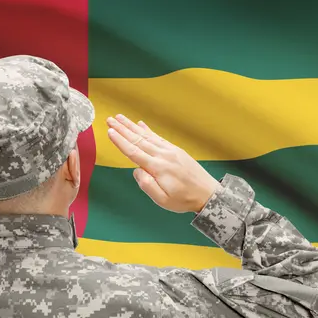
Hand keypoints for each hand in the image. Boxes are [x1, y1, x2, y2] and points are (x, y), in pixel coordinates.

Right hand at [106, 114, 221, 213]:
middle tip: (110, 119)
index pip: (134, 152)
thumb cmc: (184, 199)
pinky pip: (158, 137)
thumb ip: (147, 185)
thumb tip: (136, 170)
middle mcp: (163, 155)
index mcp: (158, 168)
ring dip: (132, 126)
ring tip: (120, 118)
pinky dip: (148, 130)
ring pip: (147, 136)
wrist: (207, 193)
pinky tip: (141, 124)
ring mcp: (170, 151)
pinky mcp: (176, 150)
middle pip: (138, 140)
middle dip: (123, 129)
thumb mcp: (163, 200)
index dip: (120, 141)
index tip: (110, 131)